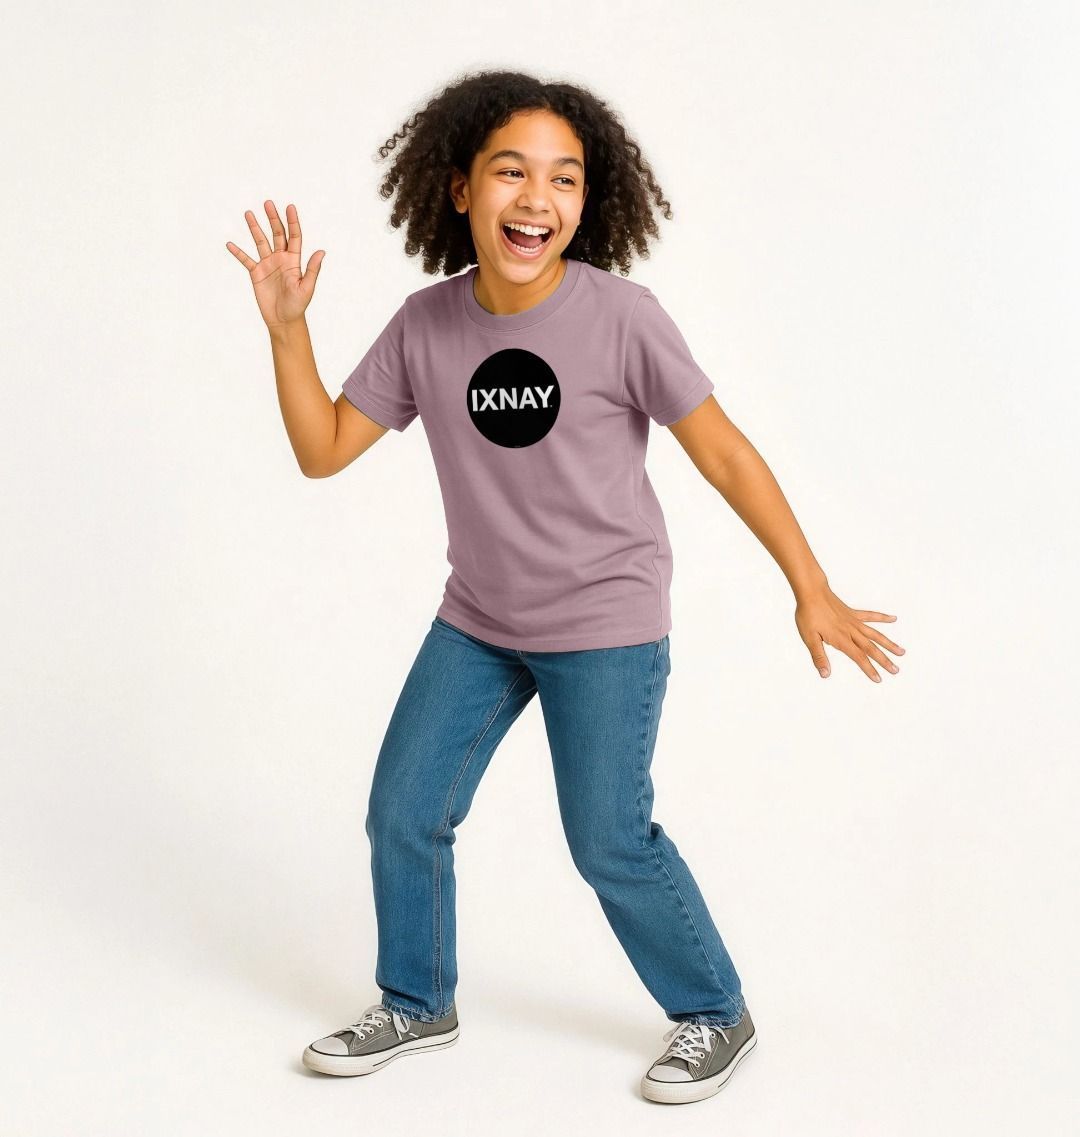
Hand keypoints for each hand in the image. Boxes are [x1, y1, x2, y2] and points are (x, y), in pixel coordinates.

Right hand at [226, 200, 324, 330]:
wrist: (283, 320)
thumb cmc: (298, 306)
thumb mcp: (307, 288)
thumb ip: (312, 269)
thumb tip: (322, 251)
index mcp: (294, 260)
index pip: (294, 236)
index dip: (292, 222)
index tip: (290, 207)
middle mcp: (281, 259)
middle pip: (276, 234)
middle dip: (273, 218)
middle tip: (268, 203)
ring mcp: (268, 265)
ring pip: (260, 241)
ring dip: (254, 228)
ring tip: (248, 213)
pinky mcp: (256, 273)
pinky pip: (246, 260)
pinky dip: (238, 252)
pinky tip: (230, 244)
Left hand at [794, 586, 904, 681]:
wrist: (811, 592)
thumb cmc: (808, 615)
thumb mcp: (809, 638)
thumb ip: (819, 656)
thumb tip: (825, 674)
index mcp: (841, 639)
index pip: (859, 657)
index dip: (869, 669)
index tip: (879, 679)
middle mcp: (851, 631)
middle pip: (871, 648)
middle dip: (884, 660)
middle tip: (896, 670)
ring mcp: (853, 621)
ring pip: (875, 634)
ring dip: (889, 644)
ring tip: (902, 652)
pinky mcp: (852, 613)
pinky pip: (870, 615)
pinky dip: (882, 617)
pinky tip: (894, 619)